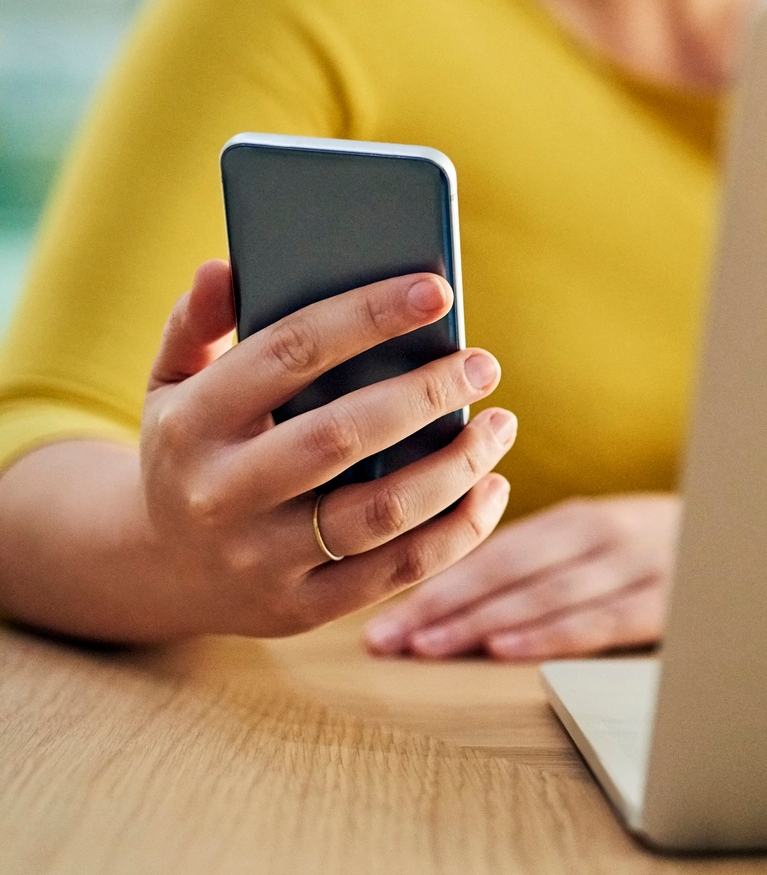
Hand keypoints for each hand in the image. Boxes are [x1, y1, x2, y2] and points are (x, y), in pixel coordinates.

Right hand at [137, 259, 514, 636]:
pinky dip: (460, 530)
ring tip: (500, 424)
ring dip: (458, 466)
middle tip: (482, 365)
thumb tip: (224, 267)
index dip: (367, 316)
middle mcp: (223, 495)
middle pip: (344, 436)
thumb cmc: (191, 449)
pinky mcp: (303, 608)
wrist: (158, 566)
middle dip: (426, 394)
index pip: (289, 353)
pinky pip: (399, 570)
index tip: (437, 291)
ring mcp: (262, 558)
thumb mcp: (172, 383)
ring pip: (383, 513)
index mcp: (193, 423)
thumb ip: (196, 324)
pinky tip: (492, 486)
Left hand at [361, 494, 675, 659]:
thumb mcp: (613, 545)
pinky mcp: (671, 601)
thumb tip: (454, 594)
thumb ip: (550, 562)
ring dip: (479, 621)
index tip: (381, 615)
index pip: (494, 549)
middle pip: (509, 570)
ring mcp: (640, 566)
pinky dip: (550, 633)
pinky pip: (600, 618)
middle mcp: (608, 535)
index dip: (434, 579)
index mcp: (585, 519)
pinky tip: (504, 649)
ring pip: (545, 593)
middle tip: (384, 639)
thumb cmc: (671, 558)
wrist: (765, 542)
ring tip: (425, 648)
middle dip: (441, 605)